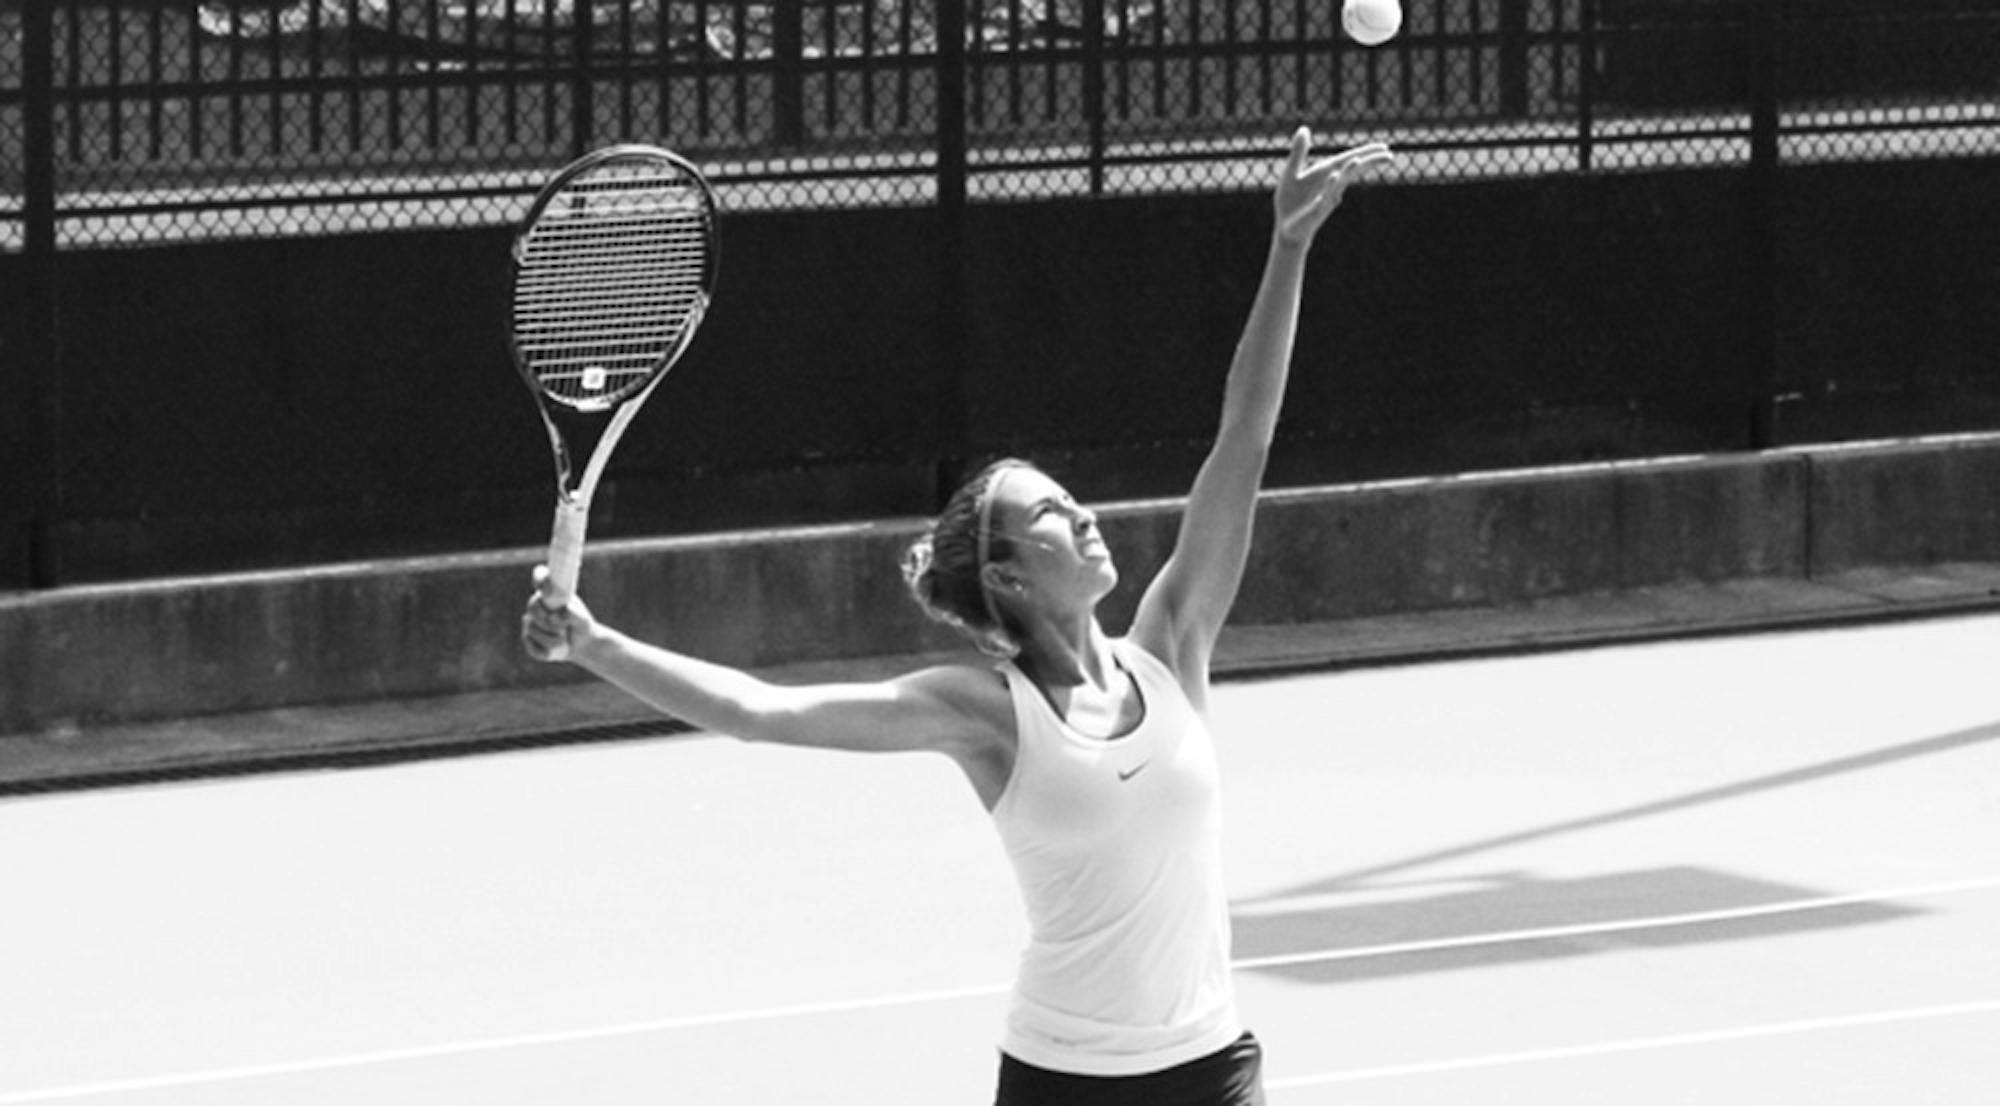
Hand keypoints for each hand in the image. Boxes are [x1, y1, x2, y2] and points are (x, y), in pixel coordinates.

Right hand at [521, 565, 599, 662]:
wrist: (582, 644)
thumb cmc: (581, 625)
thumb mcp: (582, 619)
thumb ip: (572, 614)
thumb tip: (553, 616)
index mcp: (549, 592)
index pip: (540, 577)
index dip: (540, 578)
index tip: (545, 584)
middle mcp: (536, 604)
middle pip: (533, 608)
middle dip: (550, 622)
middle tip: (564, 628)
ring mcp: (529, 621)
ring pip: (534, 630)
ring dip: (553, 639)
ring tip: (564, 637)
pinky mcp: (527, 639)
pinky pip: (533, 647)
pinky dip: (548, 651)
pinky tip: (557, 648)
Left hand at [1273, 127, 1394, 245]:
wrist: (1286, 229)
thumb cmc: (1290, 202)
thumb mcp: (1292, 173)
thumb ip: (1299, 152)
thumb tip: (1304, 128)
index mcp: (1325, 173)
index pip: (1348, 159)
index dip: (1366, 153)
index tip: (1384, 147)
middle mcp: (1330, 185)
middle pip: (1351, 170)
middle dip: (1368, 162)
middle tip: (1389, 155)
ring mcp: (1325, 198)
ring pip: (1339, 183)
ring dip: (1348, 172)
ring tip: (1357, 160)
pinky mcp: (1316, 210)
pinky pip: (1324, 197)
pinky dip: (1329, 187)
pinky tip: (1334, 177)